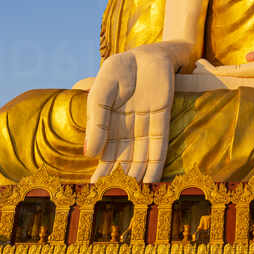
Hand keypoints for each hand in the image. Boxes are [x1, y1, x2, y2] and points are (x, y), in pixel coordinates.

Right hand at [85, 44, 174, 183]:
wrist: (144, 52)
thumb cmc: (118, 70)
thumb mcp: (100, 95)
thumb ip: (96, 122)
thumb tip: (90, 154)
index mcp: (110, 124)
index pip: (105, 154)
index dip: (100, 173)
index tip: (93, 192)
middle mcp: (128, 129)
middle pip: (124, 159)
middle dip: (120, 179)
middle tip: (114, 200)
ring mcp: (146, 125)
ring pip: (142, 156)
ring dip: (138, 176)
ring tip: (133, 196)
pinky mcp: (163, 119)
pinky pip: (160, 145)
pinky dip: (156, 163)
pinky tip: (153, 180)